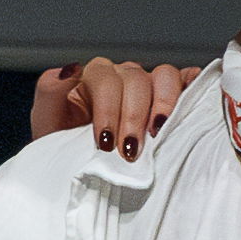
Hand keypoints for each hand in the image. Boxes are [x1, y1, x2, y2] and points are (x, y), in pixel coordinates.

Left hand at [33, 60, 191, 155]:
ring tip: (158, 134)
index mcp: (93, 78)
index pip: (106, 79)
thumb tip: (71, 69)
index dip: (108, 109)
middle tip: (129, 152)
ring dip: (163, 106)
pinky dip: (192, 88)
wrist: (78, 169)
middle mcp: (123, 76)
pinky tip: (194, 104)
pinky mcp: (169, 98)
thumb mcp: (46, 122)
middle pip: (136, 80)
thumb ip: (51, 91)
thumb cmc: (62, 146)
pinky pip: (185, 81)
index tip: (104, 143)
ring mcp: (148, 85)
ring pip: (164, 77)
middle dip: (132, 117)